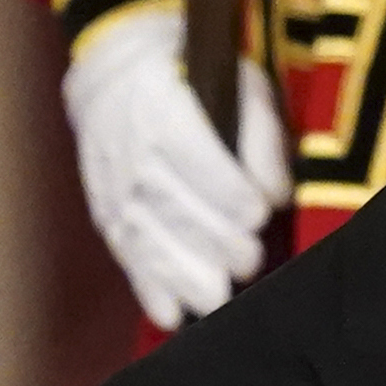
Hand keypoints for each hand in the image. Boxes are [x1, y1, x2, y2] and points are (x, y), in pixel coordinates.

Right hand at [64, 4, 293, 327]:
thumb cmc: (195, 78)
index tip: (259, 214)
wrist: (115, 68)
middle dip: (213, 242)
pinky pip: (125, 255)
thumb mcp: (240, 84)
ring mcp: (114, 187)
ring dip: (182, 276)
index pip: (196, 159)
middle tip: (250, 263)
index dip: (228, 192)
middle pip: (172, 207)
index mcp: (164, 111)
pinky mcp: (108, 213)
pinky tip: (171, 317)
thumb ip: (262, 138)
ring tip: (217, 301)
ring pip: (146, 239)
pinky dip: (147, 289)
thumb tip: (278, 196)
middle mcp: (131, 152)